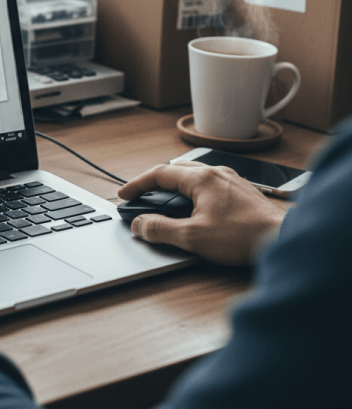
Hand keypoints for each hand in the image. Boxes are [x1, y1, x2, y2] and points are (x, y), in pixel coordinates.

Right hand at [116, 161, 286, 265]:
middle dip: (155, 182)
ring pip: (194, 175)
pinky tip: (194, 208)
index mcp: (202, 178)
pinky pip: (209, 184)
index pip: (159, 173)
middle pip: (176, 169)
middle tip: (142, 197)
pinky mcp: (242, 192)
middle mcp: (217, 173)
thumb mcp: (193, 237)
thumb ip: (160, 229)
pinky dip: (192, 192)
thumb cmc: (243, 236)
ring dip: (174, 186)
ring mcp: (231, 181)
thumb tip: (139, 224)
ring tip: (164, 203)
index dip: (137, 184)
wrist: (284, 239)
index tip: (125, 195)